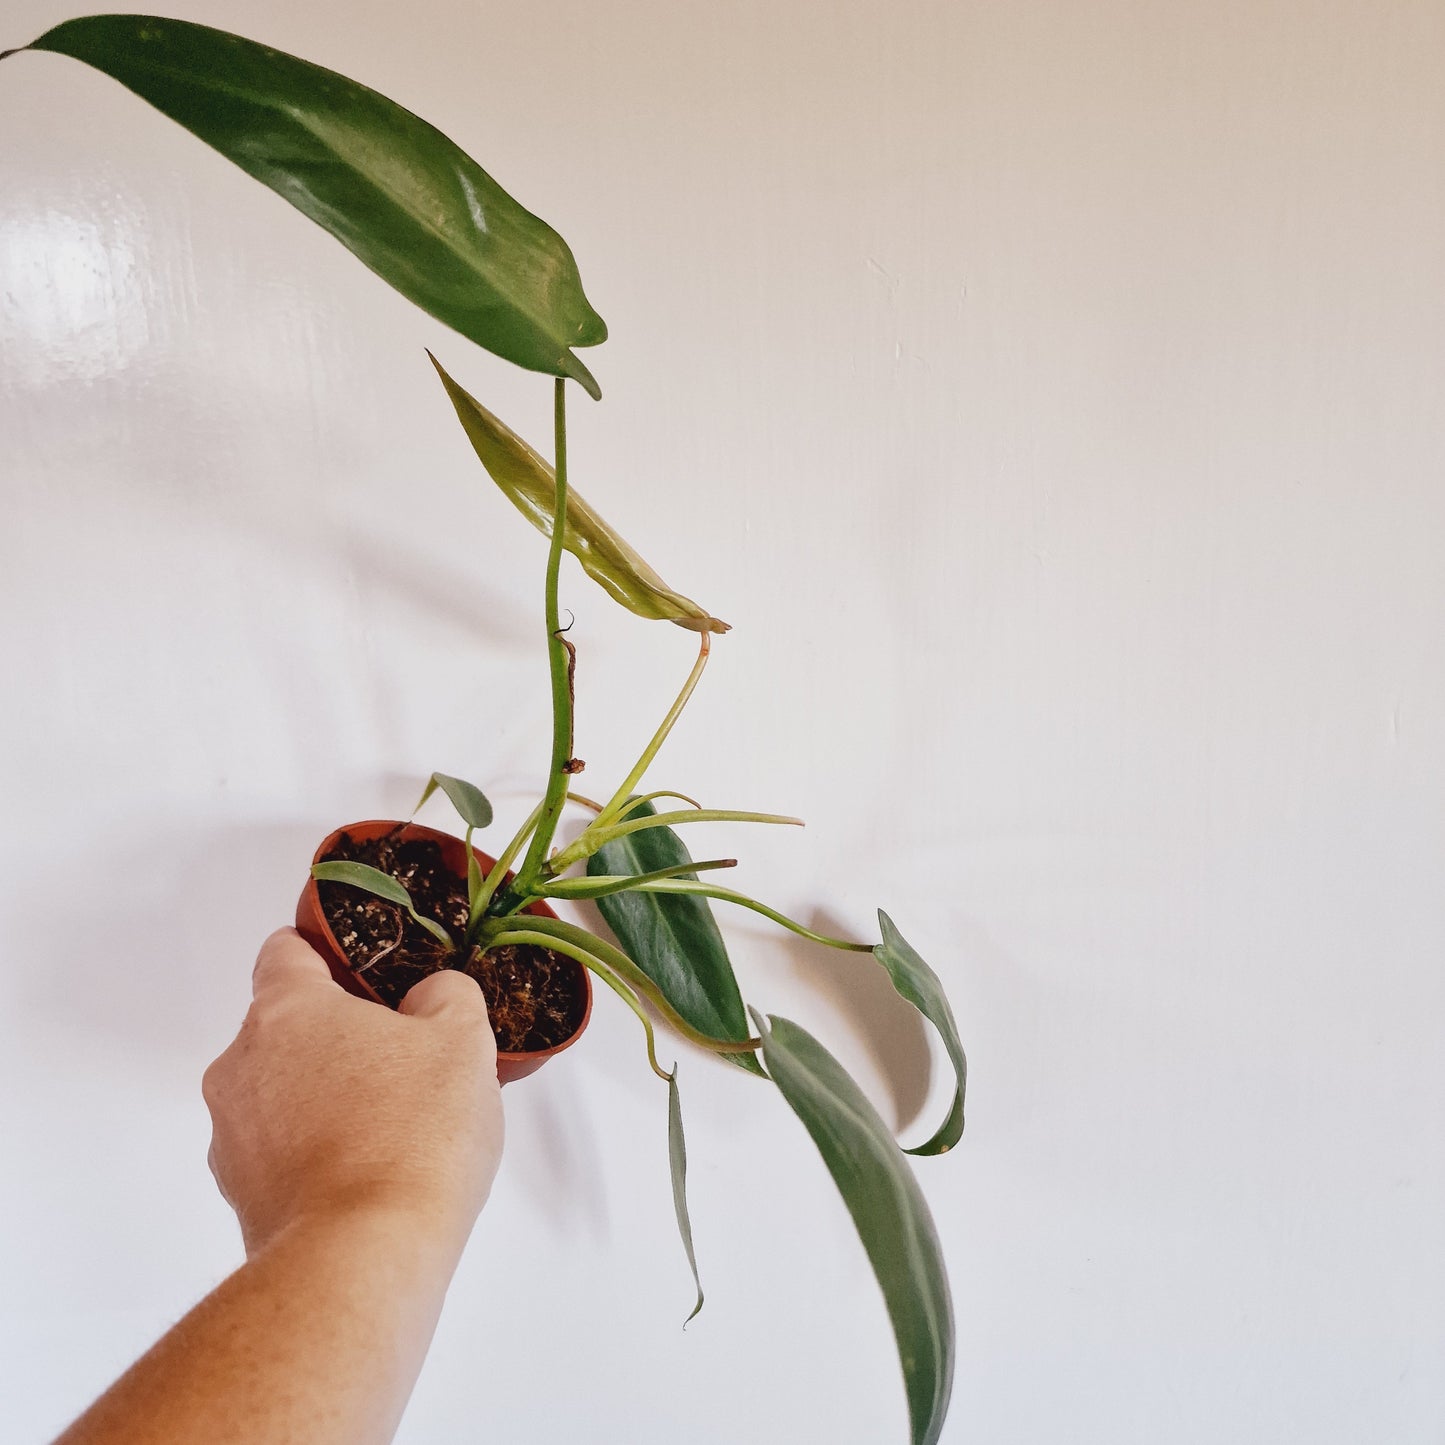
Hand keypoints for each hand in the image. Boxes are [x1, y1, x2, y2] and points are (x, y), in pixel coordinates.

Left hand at [203, 929, 503, 1257]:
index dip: (323, 950)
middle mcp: (241, 1067)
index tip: (358, 964)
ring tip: (394, 1126)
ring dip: (325, 1098)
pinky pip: (279, 1154)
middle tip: (401, 1055)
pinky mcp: (240, 1199)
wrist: (363, 1257)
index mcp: (286, 1010)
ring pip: (280, 1094)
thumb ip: (446, 995)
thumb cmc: (412, 1134)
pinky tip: (372, 1173)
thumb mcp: (461, 1039)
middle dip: (337, 1036)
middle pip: (284, 1028)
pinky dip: (317, 1153)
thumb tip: (429, 997)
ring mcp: (231, 1138)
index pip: (284, 951)